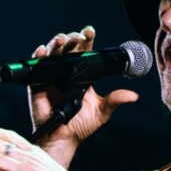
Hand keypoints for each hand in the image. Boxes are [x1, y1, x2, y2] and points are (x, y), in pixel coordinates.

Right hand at [28, 25, 138, 167]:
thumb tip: (133, 96)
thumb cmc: (81, 125)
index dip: (86, 40)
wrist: (63, 138)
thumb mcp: (102, 112)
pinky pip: (37, 66)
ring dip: (56, 44)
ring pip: (53, 54)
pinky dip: (39, 56)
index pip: (84, 52)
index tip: (90, 32)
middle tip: (78, 38)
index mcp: (82, 75)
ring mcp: (52, 76)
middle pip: (68, 49)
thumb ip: (115, 100)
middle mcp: (66, 72)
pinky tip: (43, 50)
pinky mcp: (38, 83)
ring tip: (62, 39)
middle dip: (72, 39)